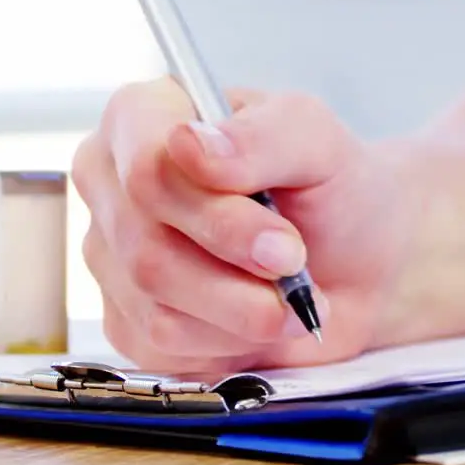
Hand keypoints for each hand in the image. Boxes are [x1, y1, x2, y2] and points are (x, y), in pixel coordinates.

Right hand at [71, 77, 415, 373]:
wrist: (354, 263)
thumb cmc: (329, 188)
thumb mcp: (319, 142)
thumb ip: (262, 136)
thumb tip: (188, 144)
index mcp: (141, 117)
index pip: (147, 170)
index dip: (215, 216)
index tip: (284, 243)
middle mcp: (111, 184)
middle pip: (147, 246)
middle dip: (238, 274)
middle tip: (299, 273)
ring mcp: (110, 256)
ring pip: (155, 305)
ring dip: (243, 313)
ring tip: (294, 299)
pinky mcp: (125, 321)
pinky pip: (163, 347)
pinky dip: (229, 342)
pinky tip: (258, 316)